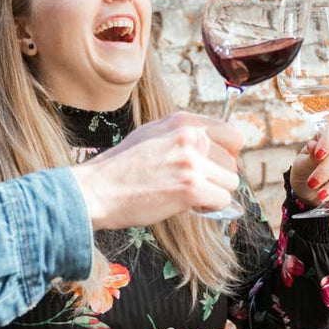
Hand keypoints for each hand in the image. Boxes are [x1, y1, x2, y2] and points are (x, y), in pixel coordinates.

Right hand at [71, 113, 241, 229]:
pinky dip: (208, 207)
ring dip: (213, 193)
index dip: (228, 155)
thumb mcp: (153, 134)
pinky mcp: (191, 187)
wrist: (96, 190)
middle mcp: (191, 136)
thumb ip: (184, 135)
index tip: (215, 166)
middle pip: (232, 164)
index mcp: (184, 121)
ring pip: (230, 183)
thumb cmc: (122, 167)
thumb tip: (216, 146)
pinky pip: (222, 201)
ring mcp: (191, 161)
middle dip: (217, 178)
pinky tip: (186, 205)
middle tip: (191, 185)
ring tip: (186, 194)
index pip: (233, 135)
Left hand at [290, 122, 328, 208]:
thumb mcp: (300, 166)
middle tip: (311, 184)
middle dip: (326, 170)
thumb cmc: (304, 174)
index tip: (318, 155)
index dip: (328, 140)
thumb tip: (313, 145)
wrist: (309, 193)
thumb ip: (309, 157)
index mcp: (325, 141)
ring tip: (321, 196)